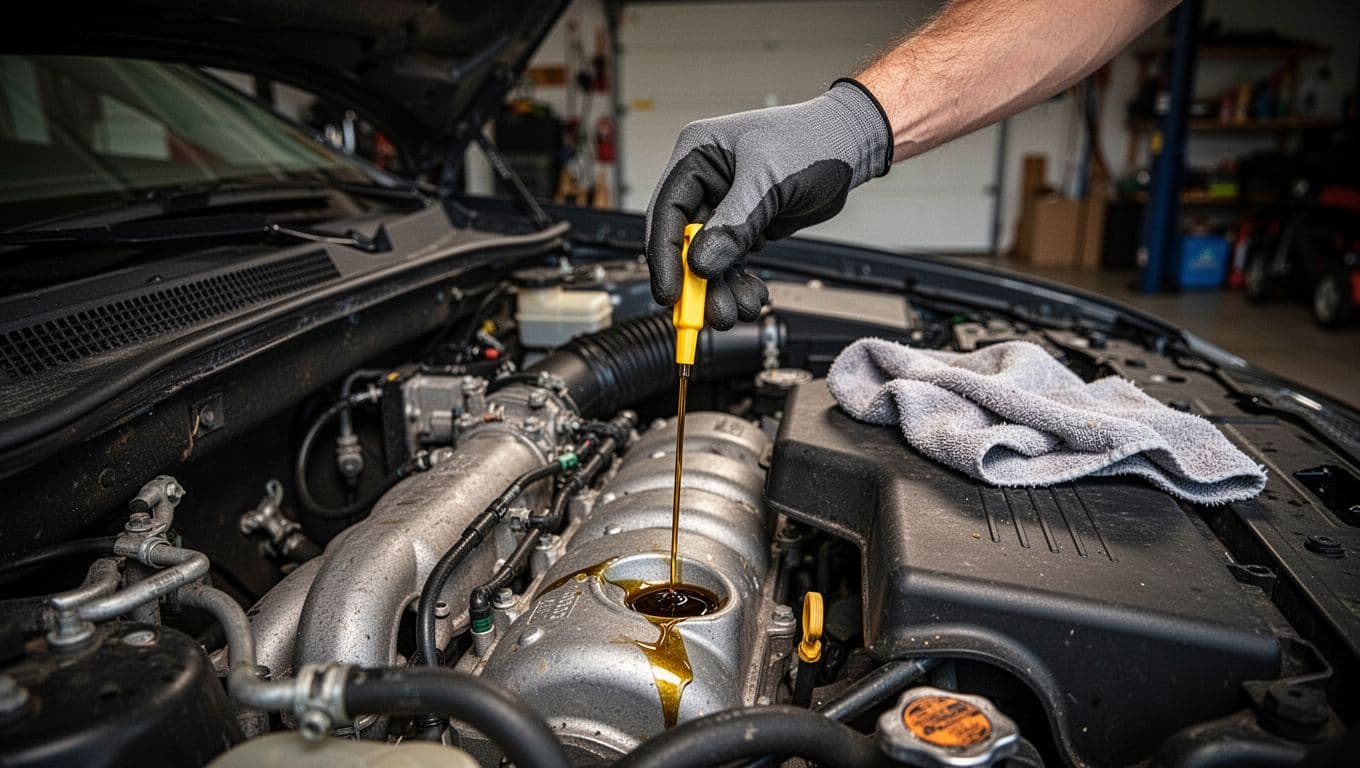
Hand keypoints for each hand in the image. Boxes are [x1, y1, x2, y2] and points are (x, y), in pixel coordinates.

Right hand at [645, 79, 891, 328]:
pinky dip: (740, 283)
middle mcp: (705, 181)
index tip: (670, 293)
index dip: (664, 256)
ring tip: (740, 309)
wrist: (852, 146)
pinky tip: (752, 295)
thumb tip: (702, 264)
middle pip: (685, 243)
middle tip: (712, 313)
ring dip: (722, 289)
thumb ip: (734, 223)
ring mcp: (725, 206)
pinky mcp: (745, 224)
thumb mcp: (768, 179)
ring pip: (710, 259)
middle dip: (698, 282)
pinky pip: (732, 262)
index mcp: (697, 155)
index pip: (666, 212)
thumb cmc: (813, 140)